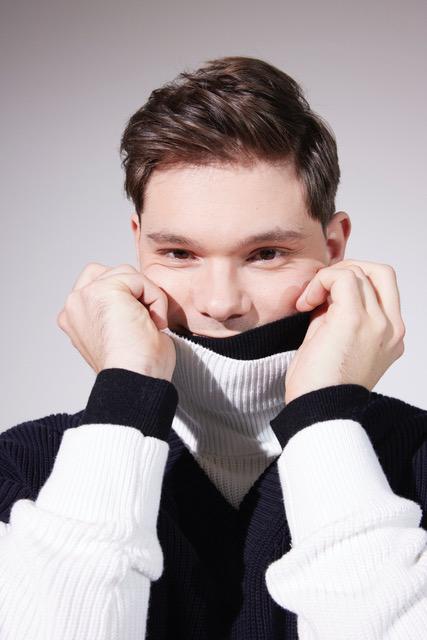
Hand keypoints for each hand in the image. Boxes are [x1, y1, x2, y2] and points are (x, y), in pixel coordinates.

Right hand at [57, 263, 175, 380]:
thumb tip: (139, 301)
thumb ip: (120, 311)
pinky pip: (138, 279)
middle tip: (145, 322)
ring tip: (149, 324)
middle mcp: (74, 305)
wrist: (136, 380)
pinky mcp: (102, 290)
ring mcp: (85, 296)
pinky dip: (154, 298)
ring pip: (126, 273)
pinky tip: (154, 323)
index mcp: (75, 318)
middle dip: (134, 291)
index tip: (138, 328)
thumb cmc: (137, 367)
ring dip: (147, 296)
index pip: (101, 285)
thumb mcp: (122, 334)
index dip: (129, 299)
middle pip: (111, 273)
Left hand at [285, 260, 404, 403]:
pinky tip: (305, 303)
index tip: (324, 299)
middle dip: (346, 270)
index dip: (352, 282)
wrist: (316, 410)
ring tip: (308, 301)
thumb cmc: (320, 385)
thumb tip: (326, 292)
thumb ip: (339, 316)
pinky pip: (342, 278)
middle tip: (320, 289)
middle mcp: (391, 329)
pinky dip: (320, 281)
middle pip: (380, 272)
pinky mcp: (354, 319)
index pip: (383, 287)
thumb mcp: (336, 343)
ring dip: (327, 278)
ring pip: (359, 271)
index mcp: (391, 337)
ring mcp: (377, 323)